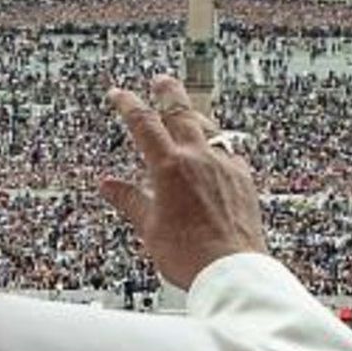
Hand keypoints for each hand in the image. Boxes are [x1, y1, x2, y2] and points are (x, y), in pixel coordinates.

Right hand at [100, 75, 266, 289]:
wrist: (231, 270)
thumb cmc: (189, 255)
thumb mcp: (148, 227)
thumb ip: (129, 200)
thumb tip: (107, 185)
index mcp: (170, 167)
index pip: (144, 123)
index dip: (128, 104)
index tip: (118, 94)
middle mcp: (199, 158)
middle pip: (181, 111)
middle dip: (168, 92)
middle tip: (160, 80)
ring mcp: (225, 166)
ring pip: (209, 127)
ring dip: (195, 114)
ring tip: (187, 110)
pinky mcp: (243, 179)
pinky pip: (229, 151)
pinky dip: (217, 145)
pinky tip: (216, 152)